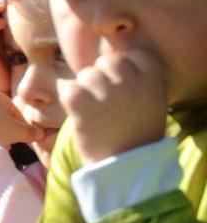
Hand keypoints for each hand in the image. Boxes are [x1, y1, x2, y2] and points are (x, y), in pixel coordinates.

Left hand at [61, 43, 167, 161]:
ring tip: (96, 113)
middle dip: (103, 78)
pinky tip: (82, 116)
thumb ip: (137, 79)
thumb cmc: (137, 136)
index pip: (133, 55)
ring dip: (86, 90)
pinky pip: (69, 88)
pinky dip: (71, 100)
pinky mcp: (79, 99)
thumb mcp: (151, 102)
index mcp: (153, 79)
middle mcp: (130, 80)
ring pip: (86, 74)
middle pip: (107, 61)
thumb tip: (111, 60)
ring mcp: (104, 88)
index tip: (124, 89)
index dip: (125, 70)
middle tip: (106, 103)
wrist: (125, 167)